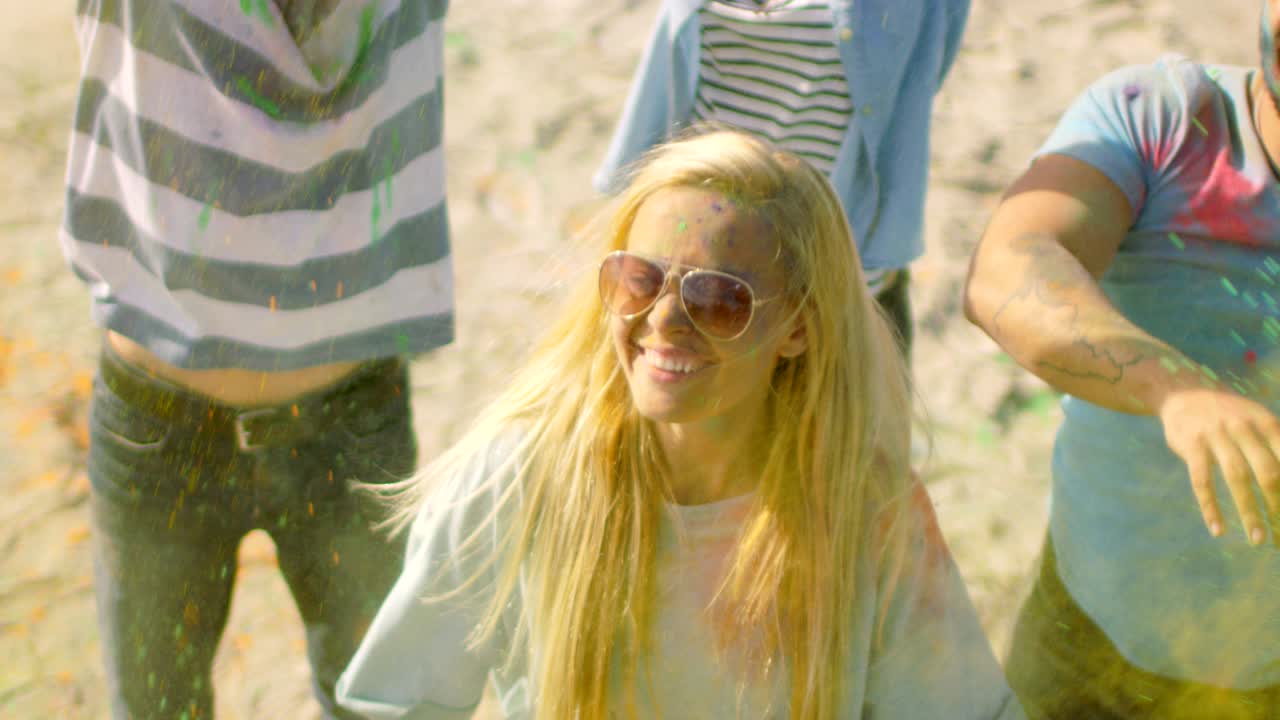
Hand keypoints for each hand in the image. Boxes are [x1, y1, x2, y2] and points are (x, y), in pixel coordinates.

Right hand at [1160, 388, 1279, 545]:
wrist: (1183, 392)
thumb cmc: (1228, 413)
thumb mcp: (1257, 420)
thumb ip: (1276, 444)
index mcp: (1267, 423)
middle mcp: (1244, 428)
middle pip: (1268, 473)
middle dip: (1278, 507)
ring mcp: (1216, 436)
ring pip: (1237, 479)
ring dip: (1250, 512)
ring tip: (1258, 539)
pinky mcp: (1191, 445)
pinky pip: (1201, 481)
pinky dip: (1210, 507)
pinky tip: (1218, 529)